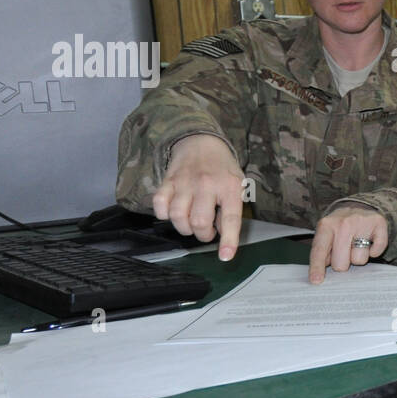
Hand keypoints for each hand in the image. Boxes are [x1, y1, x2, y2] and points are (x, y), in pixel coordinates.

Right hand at [153, 134, 245, 260]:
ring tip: (191, 222)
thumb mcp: (237, 185)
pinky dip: (164, 215)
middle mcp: (207, 184)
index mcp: (229, 186)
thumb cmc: (222, 169)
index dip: (228, 239)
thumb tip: (222, 233)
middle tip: (207, 230)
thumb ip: (231, 209)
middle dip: (203, 234)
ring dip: (184, 227)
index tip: (225, 256)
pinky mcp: (167, 181)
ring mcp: (185, 182)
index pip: (230, 218)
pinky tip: (173, 211)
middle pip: (199, 221)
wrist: (201, 142)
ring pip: (178, 217)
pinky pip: (159, 206)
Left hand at [309, 206, 388, 281]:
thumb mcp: (326, 234)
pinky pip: (376, 252)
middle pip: (341, 264)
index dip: (317, 267)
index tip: (316, 281)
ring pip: (359, 260)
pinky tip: (369, 242)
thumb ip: (322, 252)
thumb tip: (319, 276)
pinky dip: (374, 251)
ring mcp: (362, 223)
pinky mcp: (379, 224)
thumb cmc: (340, 227)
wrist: (359, 206)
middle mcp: (344, 223)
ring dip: (358, 256)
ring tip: (357, 244)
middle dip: (343, 263)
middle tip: (344, 251)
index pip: (320, 251)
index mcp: (326, 225)